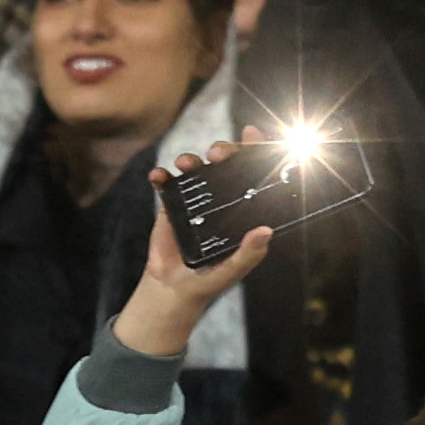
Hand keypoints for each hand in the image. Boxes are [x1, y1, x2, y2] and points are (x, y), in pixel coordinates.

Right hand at [112, 159, 275, 354]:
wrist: (172, 289)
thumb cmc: (208, 280)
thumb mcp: (232, 271)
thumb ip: (249, 255)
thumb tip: (266, 232)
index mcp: (242, 210)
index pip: (254, 175)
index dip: (255, 152)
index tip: (252, 135)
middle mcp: (222, 199)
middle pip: (225, 164)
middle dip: (223, 151)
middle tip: (217, 154)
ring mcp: (196, 199)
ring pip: (196, 168)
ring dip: (191, 159)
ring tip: (186, 163)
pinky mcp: (171, 204)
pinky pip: (166, 184)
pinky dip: (161, 176)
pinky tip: (158, 176)